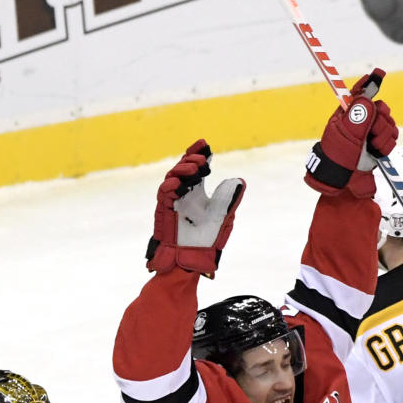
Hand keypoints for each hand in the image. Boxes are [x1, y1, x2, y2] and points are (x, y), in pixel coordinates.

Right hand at [146, 140, 244, 276]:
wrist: (194, 258)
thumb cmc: (207, 240)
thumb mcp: (224, 215)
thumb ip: (230, 198)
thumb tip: (239, 180)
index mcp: (197, 192)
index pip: (196, 167)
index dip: (198, 153)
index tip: (205, 144)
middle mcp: (184, 194)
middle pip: (182, 168)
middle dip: (192, 160)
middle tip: (203, 162)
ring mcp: (173, 201)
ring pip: (172, 177)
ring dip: (183, 170)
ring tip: (195, 169)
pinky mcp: (164, 211)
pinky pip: (163, 193)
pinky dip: (170, 186)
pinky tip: (179, 184)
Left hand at [304, 69, 397, 197]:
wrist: (344, 184)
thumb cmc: (339, 159)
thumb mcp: (346, 136)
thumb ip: (358, 116)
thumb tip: (367, 98)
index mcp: (347, 117)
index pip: (358, 95)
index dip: (367, 85)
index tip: (377, 74)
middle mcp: (360, 123)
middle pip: (380, 108)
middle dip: (380, 120)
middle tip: (372, 133)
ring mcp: (370, 134)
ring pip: (389, 123)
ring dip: (384, 135)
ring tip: (373, 147)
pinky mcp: (379, 146)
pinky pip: (392, 137)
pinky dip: (387, 145)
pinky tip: (378, 152)